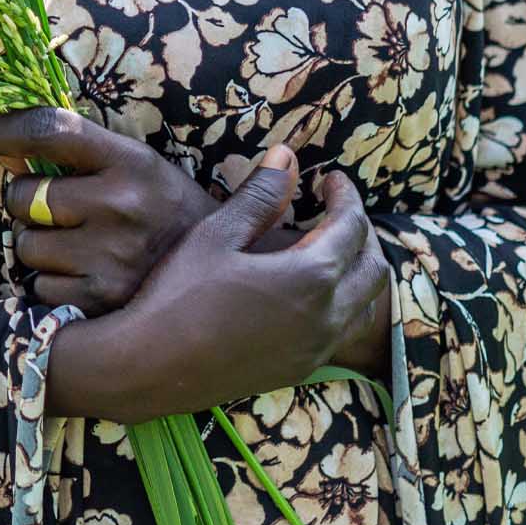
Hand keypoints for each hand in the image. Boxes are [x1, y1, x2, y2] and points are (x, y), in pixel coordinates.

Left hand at [0, 106, 211, 316]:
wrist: (223, 280)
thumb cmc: (166, 215)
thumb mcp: (138, 168)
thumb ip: (80, 155)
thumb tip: (1, 148)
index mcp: (131, 161)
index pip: (50, 130)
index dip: (0, 130)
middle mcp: (121, 205)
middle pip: (22, 196)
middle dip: (28, 204)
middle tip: (60, 213)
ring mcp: (111, 256)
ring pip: (26, 245)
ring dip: (40, 248)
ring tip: (82, 249)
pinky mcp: (102, 302)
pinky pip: (40, 287)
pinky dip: (54, 286)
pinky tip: (89, 279)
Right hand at [45, 145, 392, 422]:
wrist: (151, 368)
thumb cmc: (179, 295)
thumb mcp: (217, 235)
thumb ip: (260, 195)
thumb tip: (287, 155)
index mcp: (311, 277)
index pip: (353, 227)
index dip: (346, 197)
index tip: (330, 178)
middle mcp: (327, 317)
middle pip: (374, 268)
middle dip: (362, 232)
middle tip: (334, 208)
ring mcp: (316, 349)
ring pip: (364, 304)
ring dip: (357, 270)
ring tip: (327, 245)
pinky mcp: (301, 369)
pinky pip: (343, 329)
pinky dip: (343, 301)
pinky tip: (309, 289)